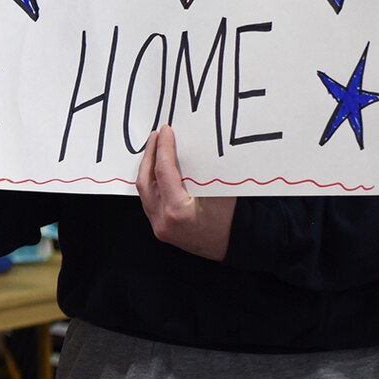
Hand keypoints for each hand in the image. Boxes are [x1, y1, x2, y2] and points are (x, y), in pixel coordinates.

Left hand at [137, 125, 232, 261]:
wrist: (235, 246)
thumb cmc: (232, 220)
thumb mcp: (221, 191)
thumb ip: (202, 170)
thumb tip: (188, 144)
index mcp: (178, 210)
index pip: (163, 171)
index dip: (163, 148)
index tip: (165, 132)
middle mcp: (163, 220)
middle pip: (145, 180)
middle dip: (149, 155)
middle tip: (156, 137)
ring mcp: (158, 226)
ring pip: (143, 191)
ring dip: (147, 168)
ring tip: (154, 150)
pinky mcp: (159, 229)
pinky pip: (148, 200)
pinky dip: (150, 183)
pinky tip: (155, 171)